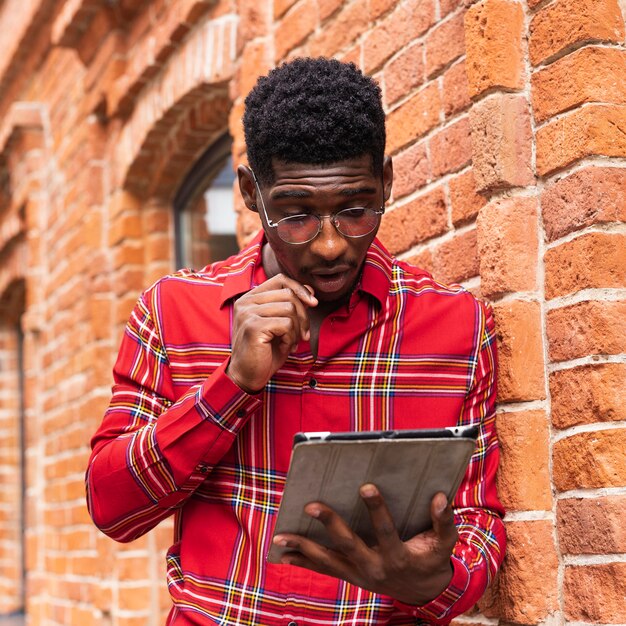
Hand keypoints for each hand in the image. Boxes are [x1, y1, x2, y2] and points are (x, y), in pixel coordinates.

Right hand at [227, 273, 317, 392]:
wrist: (248, 375)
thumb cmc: (265, 351)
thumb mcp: (281, 325)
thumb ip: (291, 305)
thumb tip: (310, 289)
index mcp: (250, 298)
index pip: (280, 280)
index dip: (300, 289)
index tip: (313, 303)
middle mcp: (246, 302)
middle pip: (288, 294)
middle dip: (303, 316)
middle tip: (303, 335)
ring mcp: (248, 313)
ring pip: (289, 308)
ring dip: (297, 329)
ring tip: (292, 343)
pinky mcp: (253, 327)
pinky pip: (286, 324)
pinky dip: (291, 337)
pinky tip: (285, 347)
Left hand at [273, 487, 456, 605]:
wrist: (424, 591)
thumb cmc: (432, 559)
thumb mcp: (444, 542)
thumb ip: (444, 521)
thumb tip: (441, 497)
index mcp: (398, 556)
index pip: (385, 530)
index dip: (376, 509)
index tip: (366, 486)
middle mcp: (375, 568)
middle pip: (348, 545)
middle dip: (329, 525)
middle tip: (311, 505)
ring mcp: (359, 574)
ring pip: (327, 561)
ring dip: (303, 547)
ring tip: (280, 536)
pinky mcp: (350, 576)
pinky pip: (324, 569)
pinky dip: (303, 560)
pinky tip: (284, 552)